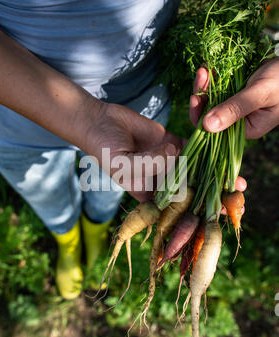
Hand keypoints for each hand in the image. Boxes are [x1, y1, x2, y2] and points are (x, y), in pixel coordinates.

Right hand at [85, 102, 245, 204]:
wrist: (98, 121)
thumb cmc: (104, 149)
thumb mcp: (124, 162)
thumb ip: (150, 162)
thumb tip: (176, 152)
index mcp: (148, 194)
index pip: (175, 207)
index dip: (196, 211)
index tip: (216, 215)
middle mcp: (160, 180)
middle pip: (189, 189)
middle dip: (212, 194)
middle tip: (235, 197)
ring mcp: (166, 161)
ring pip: (193, 169)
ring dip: (214, 173)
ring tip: (237, 180)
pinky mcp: (170, 142)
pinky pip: (190, 147)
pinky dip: (205, 150)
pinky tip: (222, 155)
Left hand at [190, 57, 278, 138]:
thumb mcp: (259, 94)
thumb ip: (234, 109)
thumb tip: (207, 127)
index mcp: (247, 129)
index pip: (215, 130)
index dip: (201, 115)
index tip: (195, 97)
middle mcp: (240, 121)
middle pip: (210, 114)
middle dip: (202, 96)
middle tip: (202, 75)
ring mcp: (237, 106)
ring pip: (212, 100)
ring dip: (205, 85)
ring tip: (204, 70)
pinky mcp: (236, 92)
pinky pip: (218, 89)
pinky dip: (212, 80)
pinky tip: (209, 69)